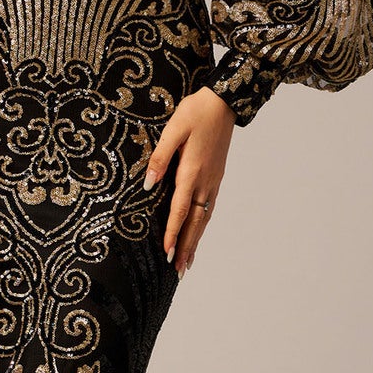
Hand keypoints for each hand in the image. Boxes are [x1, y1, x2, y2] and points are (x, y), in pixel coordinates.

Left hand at [145, 86, 233, 275]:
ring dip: (196, 240)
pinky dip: (203, 225)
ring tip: (187, 261)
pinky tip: (199, 232)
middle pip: (195, 222)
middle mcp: (205, 182)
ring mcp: (213, 181)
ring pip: (204, 218)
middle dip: (186, 246)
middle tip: (178, 270)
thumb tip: (149, 184)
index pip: (180, 210)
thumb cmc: (195, 113)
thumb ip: (160, 158)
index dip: (173, 232)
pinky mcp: (216, 177)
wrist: (224, 102)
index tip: (166, 252)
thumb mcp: (173, 130)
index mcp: (192, 172)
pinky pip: (209, 208)